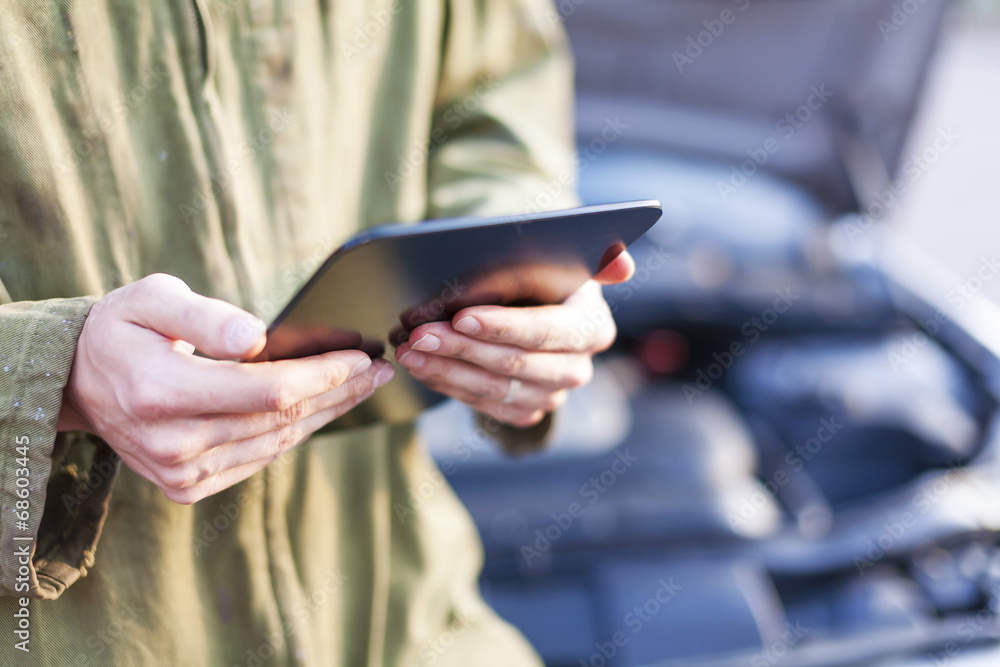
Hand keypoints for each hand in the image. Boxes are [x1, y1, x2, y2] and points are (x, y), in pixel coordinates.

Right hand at [59, 273, 392, 503]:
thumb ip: (204, 316)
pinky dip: (295, 433)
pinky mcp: (187, 487)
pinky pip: (259, 458)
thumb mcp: (151, 299)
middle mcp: (172, 444)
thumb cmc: (122, 329)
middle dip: (339, 392)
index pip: (268, 390)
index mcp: (161, 393)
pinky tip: (322, 410)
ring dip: (326, 414)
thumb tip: (257, 336)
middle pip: (281, 420)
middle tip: (380, 369)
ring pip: (277, 443)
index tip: (361, 355)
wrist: (78, 382)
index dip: (323, 374)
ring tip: (363, 386)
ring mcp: (180, 473)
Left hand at [394, 252, 634, 426]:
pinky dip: (448, 386)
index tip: (461, 316)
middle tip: (418, 334)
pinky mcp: (525, 411)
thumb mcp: (563, 260)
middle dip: (461, 349)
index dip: (503, 326)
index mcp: (592, 327)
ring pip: (493, 390)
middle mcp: (576, 368)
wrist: (534, 308)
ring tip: (409, 351)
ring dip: (446, 370)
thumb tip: (622, 261)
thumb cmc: (543, 277)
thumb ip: (594, 258)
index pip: (545, 331)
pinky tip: (422, 367)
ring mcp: (551, 395)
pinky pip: (483, 407)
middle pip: (513, 364)